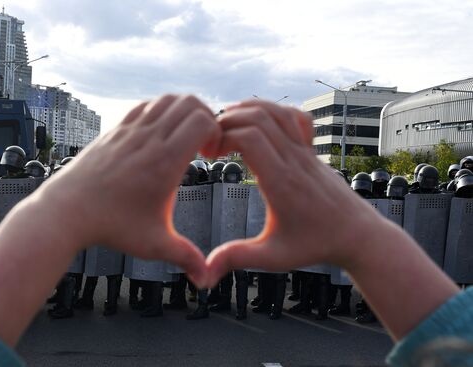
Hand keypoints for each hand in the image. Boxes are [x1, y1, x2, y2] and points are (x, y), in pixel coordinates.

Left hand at [41, 95, 220, 286]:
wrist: (66, 212)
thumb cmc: (110, 227)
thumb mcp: (154, 244)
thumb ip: (185, 257)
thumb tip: (205, 280)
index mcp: (166, 161)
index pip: (202, 121)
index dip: (217, 132)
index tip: (212, 154)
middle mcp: (149, 139)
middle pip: (189, 102)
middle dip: (206, 117)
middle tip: (203, 143)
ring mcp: (130, 131)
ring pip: (167, 100)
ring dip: (183, 111)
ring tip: (183, 136)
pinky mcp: (115, 130)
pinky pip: (145, 106)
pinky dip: (160, 110)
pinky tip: (159, 135)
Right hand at [205, 100, 382, 286]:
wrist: (357, 236)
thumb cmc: (315, 246)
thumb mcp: (272, 257)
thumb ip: (237, 259)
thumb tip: (204, 274)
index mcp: (280, 181)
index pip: (249, 137)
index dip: (222, 136)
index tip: (209, 154)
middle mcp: (293, 160)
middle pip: (258, 116)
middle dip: (227, 120)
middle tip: (212, 141)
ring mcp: (305, 152)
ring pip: (276, 111)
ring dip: (247, 110)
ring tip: (227, 126)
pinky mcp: (312, 151)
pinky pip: (295, 117)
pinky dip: (273, 111)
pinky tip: (259, 125)